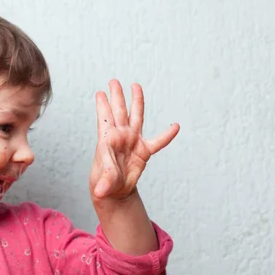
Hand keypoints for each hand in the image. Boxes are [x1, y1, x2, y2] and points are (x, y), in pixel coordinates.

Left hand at [89, 80, 178, 201]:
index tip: (100, 93)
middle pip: (119, 112)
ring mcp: (132, 141)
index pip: (105, 119)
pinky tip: (175, 126)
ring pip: (136, 117)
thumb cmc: (104, 182)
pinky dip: (167, 135)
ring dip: (136, 102)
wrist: (114, 192)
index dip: (103, 106)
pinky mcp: (144, 151)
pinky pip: (158, 141)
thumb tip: (100, 192)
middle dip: (117, 96)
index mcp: (108, 140)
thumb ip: (104, 182)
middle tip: (113, 81)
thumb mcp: (104, 181)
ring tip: (135, 86)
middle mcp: (120, 136)